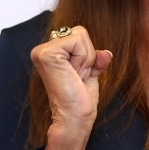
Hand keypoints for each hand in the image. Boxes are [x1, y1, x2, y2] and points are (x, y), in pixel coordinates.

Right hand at [30, 25, 112, 149]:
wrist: (75, 117)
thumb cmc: (80, 101)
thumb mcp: (90, 75)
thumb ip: (95, 60)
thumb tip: (106, 53)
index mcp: (50, 53)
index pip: (78, 35)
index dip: (87, 55)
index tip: (79, 75)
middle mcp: (42, 50)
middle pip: (79, 32)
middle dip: (87, 55)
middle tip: (77, 76)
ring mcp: (42, 51)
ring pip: (80, 35)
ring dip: (85, 58)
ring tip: (75, 76)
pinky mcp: (46, 54)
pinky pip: (77, 41)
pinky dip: (82, 58)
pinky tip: (73, 74)